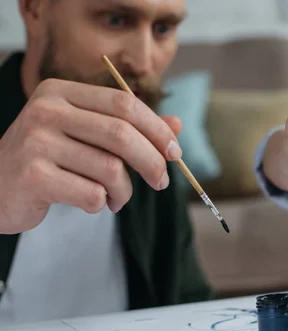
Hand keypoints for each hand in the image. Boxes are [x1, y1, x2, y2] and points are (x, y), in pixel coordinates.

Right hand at [0, 78, 182, 234]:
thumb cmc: (49, 160)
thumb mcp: (86, 136)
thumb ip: (129, 128)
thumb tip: (177, 124)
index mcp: (61, 92)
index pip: (124, 103)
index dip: (157, 129)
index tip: (175, 152)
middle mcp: (46, 110)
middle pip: (121, 134)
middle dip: (152, 162)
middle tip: (161, 182)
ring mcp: (36, 142)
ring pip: (110, 168)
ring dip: (125, 191)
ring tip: (117, 198)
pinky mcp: (33, 176)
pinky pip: (92, 194)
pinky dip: (103, 204)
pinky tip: (95, 204)